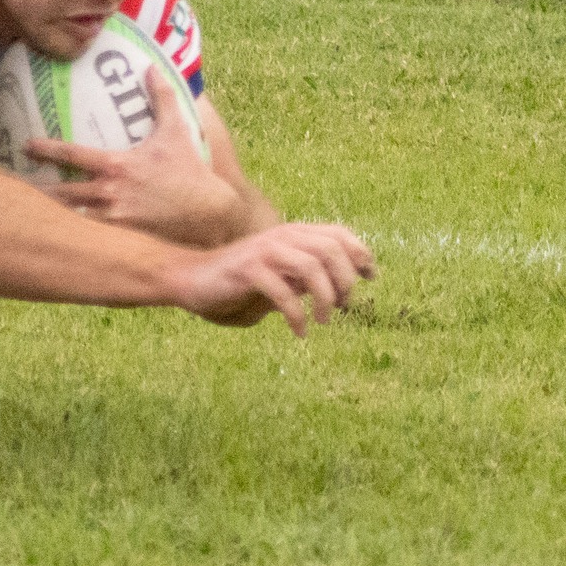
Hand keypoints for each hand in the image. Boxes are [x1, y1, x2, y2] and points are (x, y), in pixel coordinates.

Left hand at [26, 73, 242, 246]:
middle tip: (9, 187)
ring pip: (70, 218)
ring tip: (22, 213)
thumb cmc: (191, 172)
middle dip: (34, 191)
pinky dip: (71, 236)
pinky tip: (53, 237)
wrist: (214, 216)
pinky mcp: (122, 240)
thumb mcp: (178, 132)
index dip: (46, 149)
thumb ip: (162, 98)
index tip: (25, 146)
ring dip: (47, 215)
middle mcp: (110, 193)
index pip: (73, 154)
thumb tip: (151, 67)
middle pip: (61, 193)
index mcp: (117, 166)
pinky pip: (89, 238)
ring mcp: (114, 220)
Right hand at [169, 223, 374, 336]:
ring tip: (323, 321)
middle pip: (331, 250)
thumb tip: (344, 286)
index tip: (371, 277)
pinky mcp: (248, 270)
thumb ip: (308, 275)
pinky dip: (297, 316)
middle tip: (342, 308)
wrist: (194, 278)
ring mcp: (264, 251)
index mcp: (292, 234)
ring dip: (325, 298)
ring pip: (312, 267)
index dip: (361, 254)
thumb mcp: (282, 275)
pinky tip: (300, 332)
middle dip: (345, 282)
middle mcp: (281, 237)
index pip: (338, 234)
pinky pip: (283, 292)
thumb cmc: (242, 280)